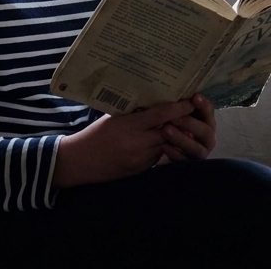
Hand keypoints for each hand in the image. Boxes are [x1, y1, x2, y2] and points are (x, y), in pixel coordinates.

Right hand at [52, 99, 195, 187]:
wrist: (80, 161)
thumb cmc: (95, 134)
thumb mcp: (113, 117)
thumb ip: (134, 112)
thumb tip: (154, 103)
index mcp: (130, 125)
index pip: (161, 115)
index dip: (179, 108)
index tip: (190, 101)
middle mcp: (138, 143)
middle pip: (169, 131)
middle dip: (179, 123)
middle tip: (189, 113)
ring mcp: (140, 159)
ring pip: (165, 145)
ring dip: (171, 137)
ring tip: (177, 126)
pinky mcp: (140, 170)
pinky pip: (157, 157)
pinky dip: (160, 148)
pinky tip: (158, 142)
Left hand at [160, 93, 216, 162]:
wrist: (167, 147)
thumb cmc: (175, 123)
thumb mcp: (180, 112)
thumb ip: (183, 105)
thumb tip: (180, 89)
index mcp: (207, 122)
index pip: (209, 111)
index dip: (203, 105)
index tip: (194, 97)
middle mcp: (208, 138)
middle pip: (205, 131)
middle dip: (190, 124)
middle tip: (174, 118)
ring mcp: (200, 153)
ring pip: (196, 148)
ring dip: (181, 139)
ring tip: (165, 130)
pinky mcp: (189, 165)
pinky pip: (184, 161)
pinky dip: (174, 153)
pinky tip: (163, 146)